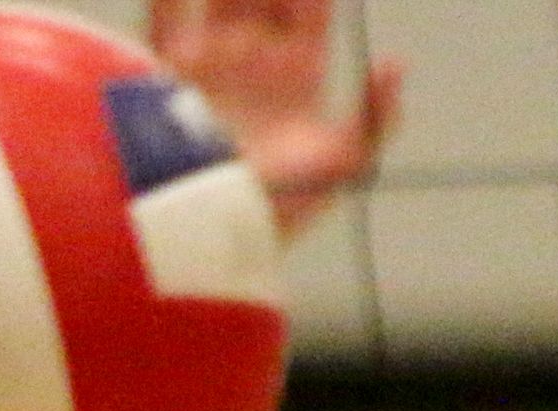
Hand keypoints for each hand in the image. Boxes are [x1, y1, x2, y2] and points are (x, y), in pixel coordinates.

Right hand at [148, 0, 401, 238]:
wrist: (200, 240)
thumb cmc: (271, 209)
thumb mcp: (338, 169)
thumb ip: (373, 120)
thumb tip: (395, 63)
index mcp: (295, 77)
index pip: (309, 10)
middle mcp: (252, 64)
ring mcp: (207, 66)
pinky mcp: (162, 77)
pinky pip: (165, 20)